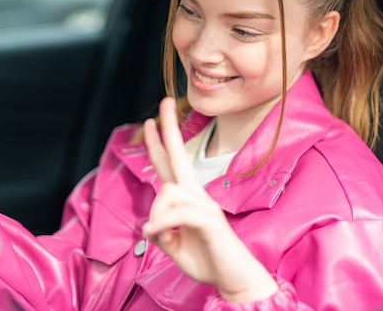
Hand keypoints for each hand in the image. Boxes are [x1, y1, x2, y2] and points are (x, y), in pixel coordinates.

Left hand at [142, 97, 277, 302]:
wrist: (234, 280)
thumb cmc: (208, 260)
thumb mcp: (174, 246)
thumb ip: (160, 231)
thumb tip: (147, 224)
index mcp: (187, 199)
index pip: (170, 165)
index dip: (158, 143)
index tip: (151, 120)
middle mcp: (196, 195)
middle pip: (178, 156)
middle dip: (170, 129)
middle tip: (164, 102)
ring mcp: (205, 206)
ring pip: (168, 192)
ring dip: (156, 216)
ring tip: (160, 236)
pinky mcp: (210, 220)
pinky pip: (178, 213)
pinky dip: (161, 224)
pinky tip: (158, 235)